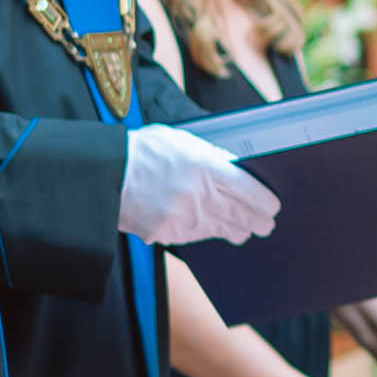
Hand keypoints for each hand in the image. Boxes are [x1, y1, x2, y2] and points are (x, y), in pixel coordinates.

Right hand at [119, 125, 279, 246]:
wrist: (104, 174)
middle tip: (267, 225)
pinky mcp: (167, 233)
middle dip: (257, 221)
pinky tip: (212, 228)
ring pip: (222, 229)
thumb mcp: (182, 141)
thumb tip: (236, 168)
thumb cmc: (144, 151)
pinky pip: (196, 236)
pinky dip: (206, 232)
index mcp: (205, 166)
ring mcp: (183, 217)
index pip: (249, 190)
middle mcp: (198, 194)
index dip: (265, 202)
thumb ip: (211, 155)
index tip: (273, 207)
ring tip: (245, 230)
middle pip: (241, 214)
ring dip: (236, 230)